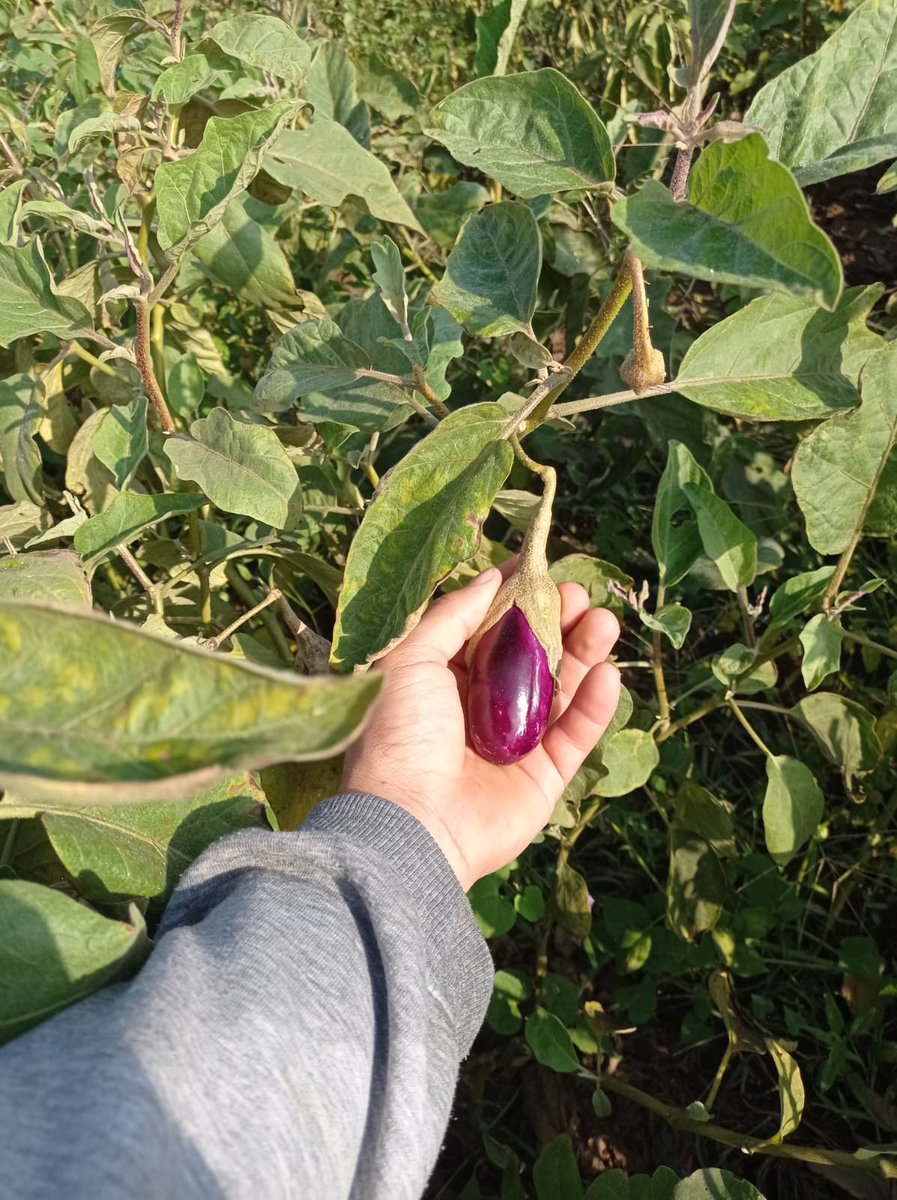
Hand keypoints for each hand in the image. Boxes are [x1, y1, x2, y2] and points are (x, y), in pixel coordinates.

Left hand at [341, 566, 620, 890]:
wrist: (413, 825)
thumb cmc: (401, 736)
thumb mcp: (410, 661)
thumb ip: (452, 617)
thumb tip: (489, 577)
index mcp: (440, 680)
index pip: (485, 630)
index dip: (512, 597)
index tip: (538, 566)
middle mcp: (478, 709)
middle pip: (529, 656)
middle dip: (556, 621)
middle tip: (579, 594)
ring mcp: (514, 743)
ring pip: (559, 690)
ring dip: (583, 654)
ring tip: (603, 621)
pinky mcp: (542, 777)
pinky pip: (575, 735)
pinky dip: (594, 706)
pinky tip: (607, 674)